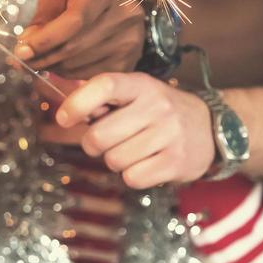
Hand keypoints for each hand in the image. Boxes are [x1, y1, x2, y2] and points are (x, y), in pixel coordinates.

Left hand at [14, 0, 144, 78]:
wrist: (118, 8)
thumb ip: (41, 18)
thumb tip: (26, 45)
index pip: (73, 20)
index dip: (45, 39)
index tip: (21, 51)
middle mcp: (124, 13)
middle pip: (74, 45)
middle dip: (43, 56)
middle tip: (23, 60)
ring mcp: (131, 40)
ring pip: (78, 64)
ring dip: (53, 66)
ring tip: (43, 59)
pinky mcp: (129, 63)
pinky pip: (88, 77)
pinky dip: (68, 74)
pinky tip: (62, 64)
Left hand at [56, 72, 215, 188]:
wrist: (210, 128)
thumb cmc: (159, 111)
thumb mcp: (135, 94)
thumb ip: (99, 98)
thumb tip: (52, 97)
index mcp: (141, 85)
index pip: (105, 85)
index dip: (77, 103)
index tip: (63, 118)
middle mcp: (156, 106)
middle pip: (99, 136)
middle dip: (94, 144)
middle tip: (107, 140)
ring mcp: (168, 134)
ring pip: (114, 160)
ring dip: (116, 160)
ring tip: (133, 149)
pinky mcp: (176, 162)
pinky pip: (132, 177)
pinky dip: (133, 175)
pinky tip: (146, 162)